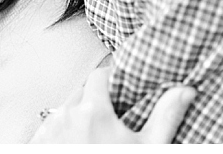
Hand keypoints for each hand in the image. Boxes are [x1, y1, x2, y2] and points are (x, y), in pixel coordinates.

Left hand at [29, 65, 195, 142]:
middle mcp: (66, 116)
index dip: (112, 78)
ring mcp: (49, 130)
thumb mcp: (148, 147)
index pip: (100, 75)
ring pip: (65, 110)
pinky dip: (63, 131)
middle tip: (113, 117)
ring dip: (79, 116)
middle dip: (97, 100)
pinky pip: (50, 127)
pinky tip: (78, 144)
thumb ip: (165, 116)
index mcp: (93, 111)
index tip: (120, 85)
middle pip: (82, 93)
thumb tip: (184, 91)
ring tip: (96, 136)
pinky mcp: (38, 143)